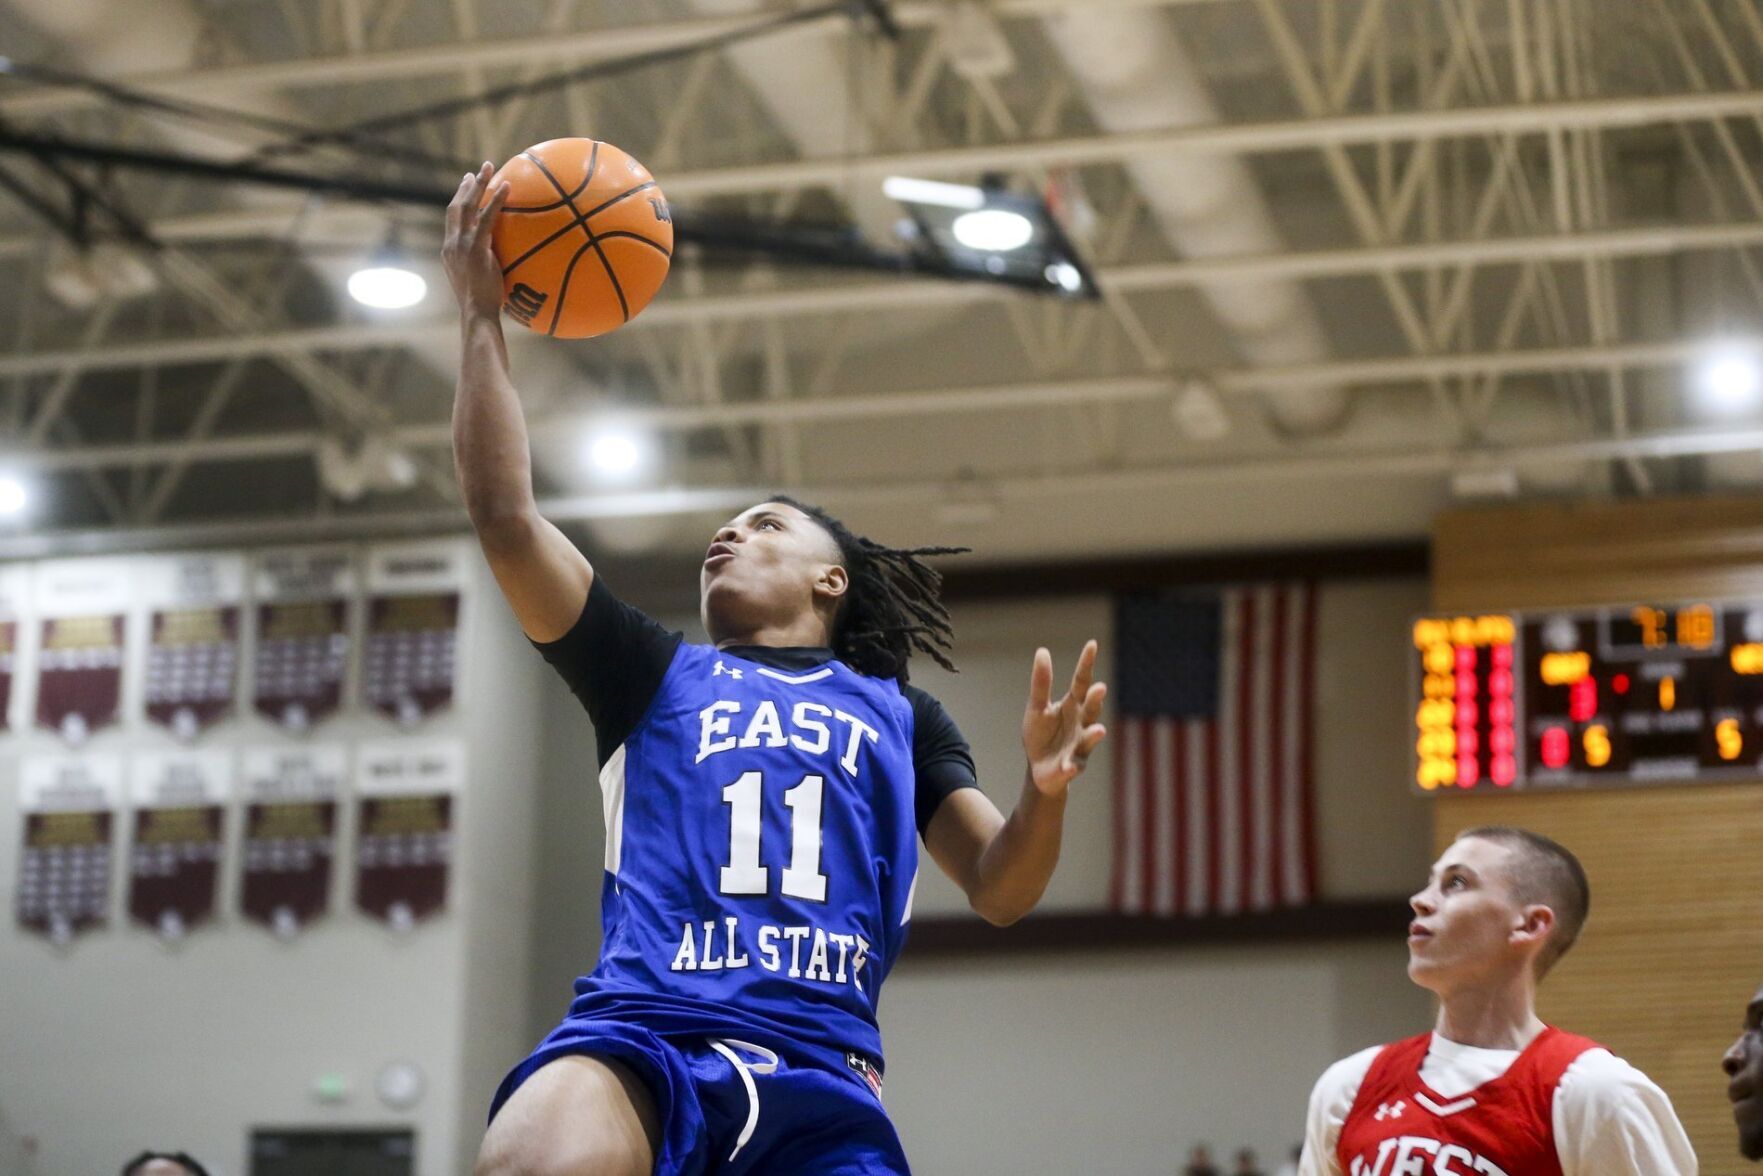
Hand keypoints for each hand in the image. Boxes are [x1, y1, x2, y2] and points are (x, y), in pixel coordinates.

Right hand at [442, 161, 511, 320]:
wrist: (477, 314)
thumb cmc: (484, 307)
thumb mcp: (481, 284)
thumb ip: (487, 269)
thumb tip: (506, 264)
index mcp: (449, 252)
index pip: (452, 222)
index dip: (458, 203)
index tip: (466, 188)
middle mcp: (451, 244)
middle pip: (455, 207)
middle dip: (465, 187)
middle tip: (475, 172)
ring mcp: (461, 245)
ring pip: (466, 206)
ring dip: (478, 184)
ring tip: (489, 168)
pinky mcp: (475, 248)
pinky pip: (487, 217)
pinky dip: (496, 200)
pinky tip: (507, 186)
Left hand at [1021, 640, 1106, 796]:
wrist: (1039, 770)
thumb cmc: (1041, 735)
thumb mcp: (1037, 707)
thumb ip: (1041, 683)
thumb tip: (1042, 651)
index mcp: (1073, 705)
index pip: (1081, 681)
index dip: (1087, 664)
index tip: (1092, 644)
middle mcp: (1081, 723)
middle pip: (1091, 709)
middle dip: (1096, 701)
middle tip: (1100, 688)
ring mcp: (1080, 746)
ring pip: (1088, 739)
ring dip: (1093, 735)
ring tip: (1099, 730)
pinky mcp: (1071, 767)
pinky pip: (1072, 767)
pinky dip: (1071, 767)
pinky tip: (1069, 767)